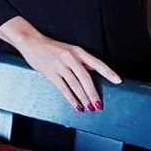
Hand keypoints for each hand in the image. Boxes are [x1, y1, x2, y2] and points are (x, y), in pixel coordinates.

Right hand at [0, 17, 121, 112]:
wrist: (31, 42)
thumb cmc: (51, 47)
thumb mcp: (69, 50)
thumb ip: (82, 61)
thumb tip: (94, 71)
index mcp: (78, 51)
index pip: (97, 63)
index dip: (108, 72)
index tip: (118, 81)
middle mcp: (70, 57)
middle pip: (86, 78)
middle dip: (93, 93)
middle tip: (99, 104)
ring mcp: (60, 65)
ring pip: (75, 85)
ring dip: (83, 98)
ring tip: (89, 107)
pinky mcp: (50, 72)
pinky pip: (63, 88)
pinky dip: (71, 98)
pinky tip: (76, 105)